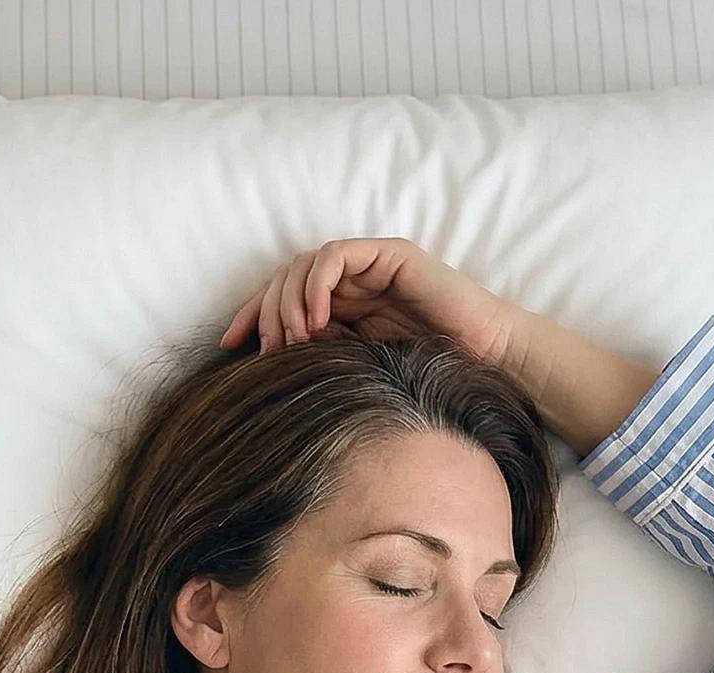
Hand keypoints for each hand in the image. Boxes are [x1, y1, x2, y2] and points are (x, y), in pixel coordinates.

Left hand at [217, 237, 523, 369]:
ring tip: (291, 341)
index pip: (281, 299)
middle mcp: (349, 281)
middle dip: (266, 313)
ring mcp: (368, 265)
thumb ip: (324, 362)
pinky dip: (315, 285)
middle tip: (267, 352)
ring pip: (303, 266)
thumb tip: (271, 373)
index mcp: (340, 307)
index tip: (228, 346)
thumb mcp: (360, 372)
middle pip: (284, 278)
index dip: (251, 317)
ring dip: (287, 302)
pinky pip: (334, 257)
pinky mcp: (388, 255)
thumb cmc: (428, 374)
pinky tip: (314, 321)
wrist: (484, 359)